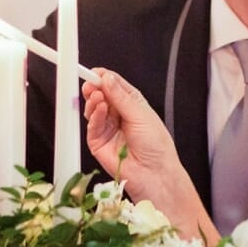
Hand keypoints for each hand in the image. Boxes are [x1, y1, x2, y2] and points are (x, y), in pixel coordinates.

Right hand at [83, 70, 211, 238]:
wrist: (154, 173)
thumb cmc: (156, 146)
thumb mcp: (140, 114)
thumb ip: (121, 96)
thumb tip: (107, 79)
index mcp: (132, 104)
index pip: (114, 86)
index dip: (104, 78)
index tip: (96, 72)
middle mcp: (118, 115)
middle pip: (101, 96)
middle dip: (95, 89)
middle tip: (91, 83)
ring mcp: (107, 129)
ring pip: (93, 109)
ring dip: (94, 101)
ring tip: (98, 97)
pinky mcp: (98, 143)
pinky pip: (91, 126)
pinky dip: (94, 116)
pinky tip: (99, 110)